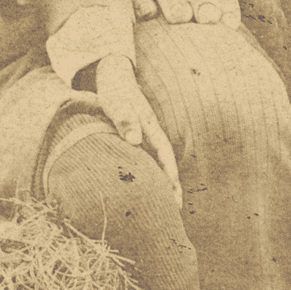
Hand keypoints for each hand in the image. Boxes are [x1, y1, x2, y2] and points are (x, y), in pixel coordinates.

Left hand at [93, 55, 180, 198]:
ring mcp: (147, 138)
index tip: (174, 194)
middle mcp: (152, 135)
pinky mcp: (138, 139)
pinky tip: (148, 190)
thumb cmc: (115, 92)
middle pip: (166, 164)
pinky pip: (148, 161)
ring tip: (166, 207)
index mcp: (151, 128)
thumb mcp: (117, 103)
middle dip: (172, 186)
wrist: (114, 79)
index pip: (164, 156)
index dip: (170, 176)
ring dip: (163, 184)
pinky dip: (151, 176)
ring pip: (158, 165)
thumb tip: (135, 141)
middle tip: (176, 210)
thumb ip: (125, 119)